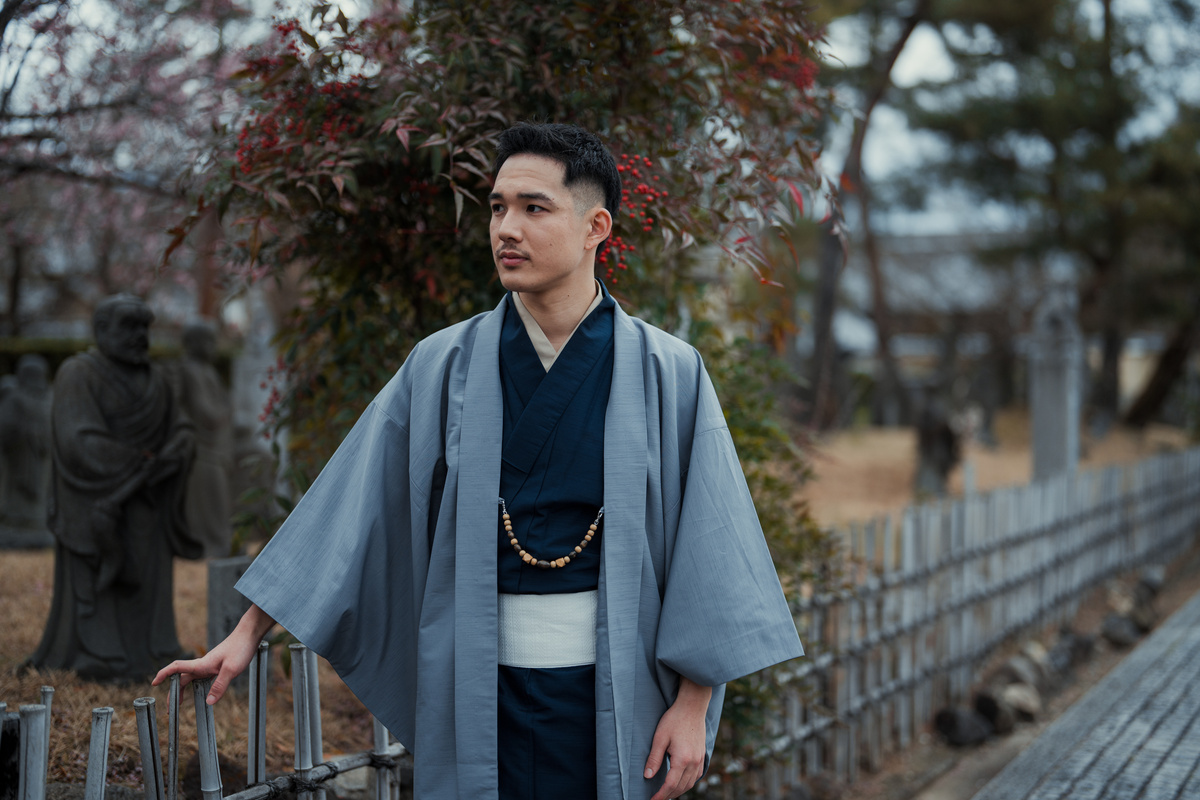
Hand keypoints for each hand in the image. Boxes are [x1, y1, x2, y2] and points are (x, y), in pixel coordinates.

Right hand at [152, 604, 275, 704]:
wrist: (249, 635)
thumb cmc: (240, 648)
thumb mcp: (232, 669)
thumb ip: (220, 686)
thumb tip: (208, 703)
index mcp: (201, 664)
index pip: (176, 668)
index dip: (163, 674)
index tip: (154, 683)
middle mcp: (202, 664)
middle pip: (181, 678)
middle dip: (173, 692)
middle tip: (170, 709)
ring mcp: (209, 665)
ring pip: (191, 678)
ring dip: (182, 689)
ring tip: (179, 703)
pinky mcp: (217, 666)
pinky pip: (201, 678)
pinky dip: (196, 686)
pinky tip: (200, 693)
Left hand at [645, 678, 711, 799]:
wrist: (692, 707)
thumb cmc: (674, 719)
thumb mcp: (660, 737)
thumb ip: (654, 758)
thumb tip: (648, 776)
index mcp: (682, 759)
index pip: (670, 785)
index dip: (660, 795)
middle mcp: (693, 762)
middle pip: (681, 787)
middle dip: (668, 795)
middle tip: (657, 798)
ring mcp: (700, 759)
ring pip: (690, 784)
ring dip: (678, 791)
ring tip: (667, 793)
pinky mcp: (702, 755)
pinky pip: (696, 776)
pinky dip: (688, 783)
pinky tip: (680, 783)